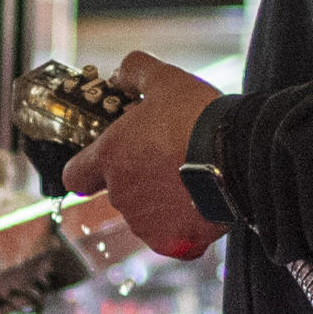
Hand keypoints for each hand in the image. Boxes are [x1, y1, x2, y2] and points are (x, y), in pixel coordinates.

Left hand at [66, 50, 223, 258]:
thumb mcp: (166, 79)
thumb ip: (137, 71)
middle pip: (118, 192)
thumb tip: (123, 73)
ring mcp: (146, 222)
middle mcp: (121, 194)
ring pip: (146, 215)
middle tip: (167, 159)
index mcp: (110, 158)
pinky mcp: (175, 242)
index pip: (74, 175)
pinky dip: (185, 227)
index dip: (87, 169)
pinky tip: (202, 205)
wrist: (238, 154)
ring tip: (191, 178)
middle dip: (138, 178)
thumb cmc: (198, 118)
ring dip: (161, 202)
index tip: (104, 162)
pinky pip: (174, 238)